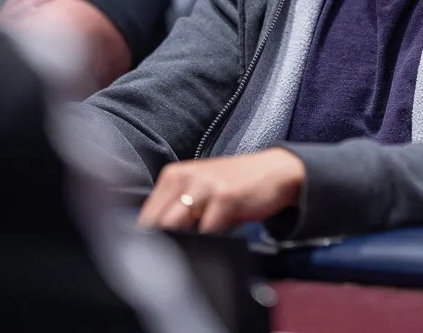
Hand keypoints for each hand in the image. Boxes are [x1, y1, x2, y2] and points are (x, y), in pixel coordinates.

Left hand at [138, 149, 305, 233]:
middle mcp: (185, 177)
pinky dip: (211, 240)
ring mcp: (205, 186)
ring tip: (206, 236)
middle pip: (157, 223)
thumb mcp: (201, 189)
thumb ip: (177, 209)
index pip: (146, 215)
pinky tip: (224, 231)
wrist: (277, 171)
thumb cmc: (237, 185)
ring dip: (188, 240)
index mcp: (174, 175)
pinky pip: (207, 232)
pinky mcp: (225, 198)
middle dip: (166, 241)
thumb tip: (154, 240)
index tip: (158, 251)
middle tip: (183, 249)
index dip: (150, 238)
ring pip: (177, 227)